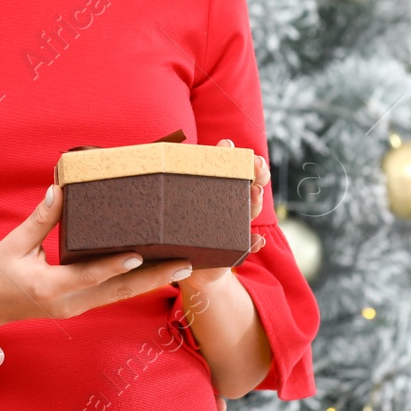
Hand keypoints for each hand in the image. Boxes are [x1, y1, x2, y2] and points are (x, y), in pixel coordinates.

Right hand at [0, 184, 196, 334]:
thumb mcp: (12, 245)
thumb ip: (39, 220)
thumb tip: (61, 190)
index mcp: (48, 288)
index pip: (88, 276)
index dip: (113, 265)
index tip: (139, 253)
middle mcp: (67, 303)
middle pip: (116, 291)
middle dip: (152, 278)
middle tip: (185, 264)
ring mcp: (74, 308)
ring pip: (119, 296)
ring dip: (150, 282)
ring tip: (181, 267)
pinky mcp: (77, 306)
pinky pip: (110, 295)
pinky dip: (133, 283)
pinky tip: (153, 271)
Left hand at [183, 139, 269, 290]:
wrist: (187, 267)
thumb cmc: (178, 229)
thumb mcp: (174, 203)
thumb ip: (169, 182)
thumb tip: (153, 152)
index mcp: (220, 191)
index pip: (233, 167)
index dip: (234, 155)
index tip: (227, 144)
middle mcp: (233, 206)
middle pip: (251, 184)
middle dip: (257, 172)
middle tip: (254, 162)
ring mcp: (236, 227)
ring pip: (251, 211)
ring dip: (255, 200)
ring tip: (255, 191)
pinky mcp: (234, 250)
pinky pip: (249, 246)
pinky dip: (254, 243)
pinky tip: (256, 241)